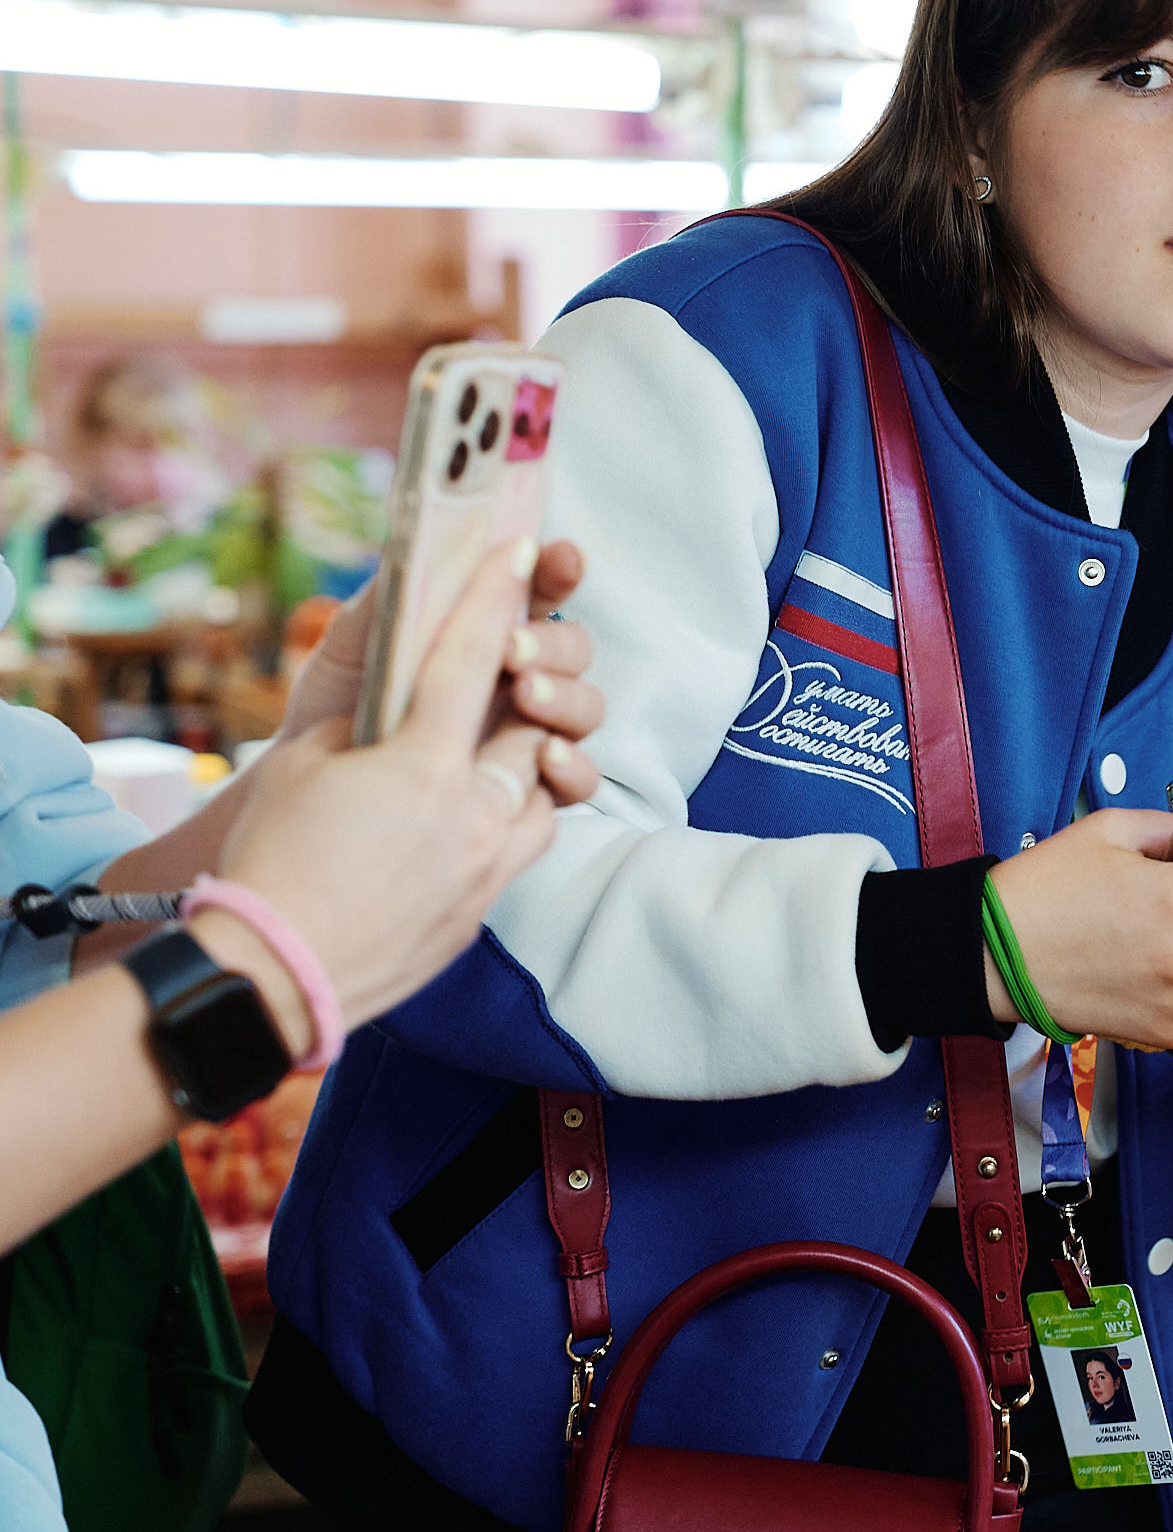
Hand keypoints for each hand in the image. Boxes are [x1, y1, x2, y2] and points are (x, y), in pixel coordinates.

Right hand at [211, 539, 594, 1025]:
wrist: (270, 979)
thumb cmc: (270, 862)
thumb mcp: (302, 767)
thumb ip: (367, 726)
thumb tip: (402, 713)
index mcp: (425, 764)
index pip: (473, 657)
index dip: (498, 597)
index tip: (522, 552)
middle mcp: (475, 813)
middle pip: (532, 727)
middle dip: (525, 694)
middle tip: (507, 674)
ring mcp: (487, 867)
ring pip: (545, 795)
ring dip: (528, 766)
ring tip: (494, 757)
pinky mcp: (482, 911)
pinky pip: (521, 851)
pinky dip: (507, 825)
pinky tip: (472, 824)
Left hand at [280, 541, 601, 802]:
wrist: (311, 785)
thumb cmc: (333, 709)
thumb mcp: (350, 646)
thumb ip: (387, 601)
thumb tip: (414, 552)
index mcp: (485, 630)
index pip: (538, 590)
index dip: (557, 569)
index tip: (559, 556)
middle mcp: (519, 677)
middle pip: (574, 648)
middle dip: (553, 642)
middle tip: (512, 647)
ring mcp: (530, 732)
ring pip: (586, 707)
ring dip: (566, 696)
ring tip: (527, 695)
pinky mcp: (531, 789)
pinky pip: (581, 780)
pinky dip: (573, 766)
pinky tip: (548, 757)